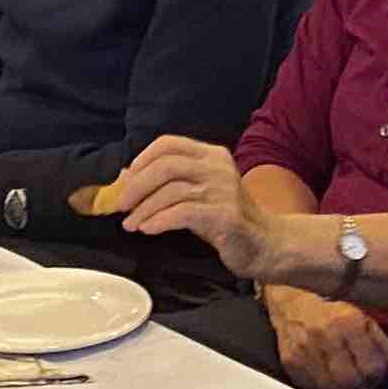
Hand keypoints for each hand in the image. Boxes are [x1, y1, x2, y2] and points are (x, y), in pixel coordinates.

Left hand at [105, 136, 262, 273]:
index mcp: (212, 155)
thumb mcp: (198, 194)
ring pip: (171, 191)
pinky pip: (182, 213)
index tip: (126, 179)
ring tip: (131, 223)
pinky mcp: (225, 214)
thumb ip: (168, 183)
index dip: (141, 159)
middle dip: (136, 186)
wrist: (266, 244)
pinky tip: (148, 229)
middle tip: (121, 204)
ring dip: (144, 209)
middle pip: (166, 165)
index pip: (168, 144)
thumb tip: (126, 176)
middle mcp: (218, 167)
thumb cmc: (227, 219)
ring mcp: (224, 190)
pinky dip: (159, 221)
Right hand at [267, 289, 387, 388]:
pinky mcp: (290, 363)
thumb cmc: (333, 314)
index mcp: (348, 322)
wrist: (291, 305)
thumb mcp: (365, 323)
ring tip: (348, 383)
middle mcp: (325, 335)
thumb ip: (386, 350)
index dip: (379, 375)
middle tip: (364, 383)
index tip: (378, 373)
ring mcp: (305, 350)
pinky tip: (330, 380)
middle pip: (351, 381)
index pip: (372, 366)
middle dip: (362, 388)